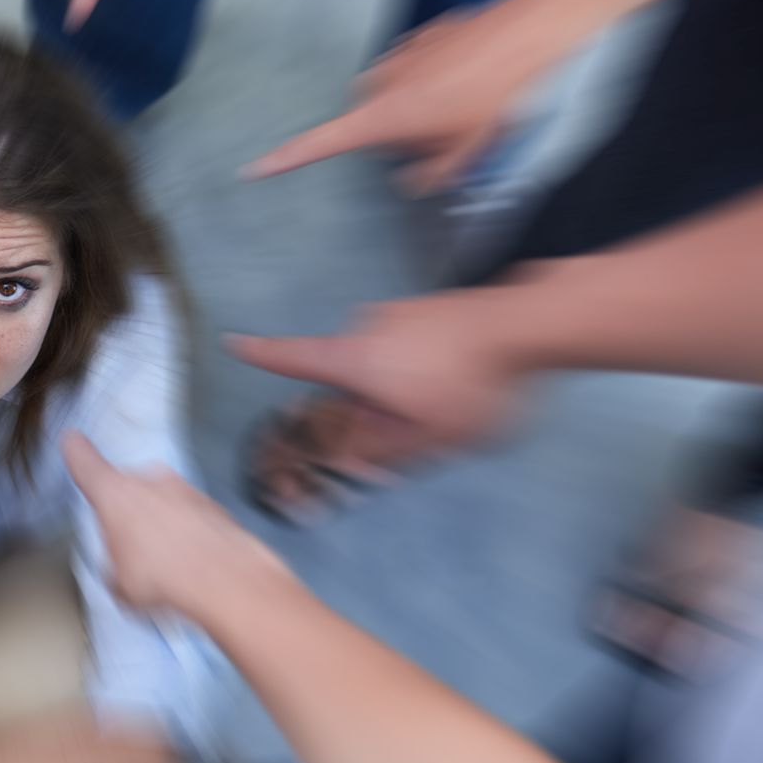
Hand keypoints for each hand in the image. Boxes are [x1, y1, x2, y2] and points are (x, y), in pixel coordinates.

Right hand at [63, 432, 285, 613]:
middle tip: (133, 550)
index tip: (72, 442)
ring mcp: (185, 490)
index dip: (76, 452)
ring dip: (162, 525)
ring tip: (167, 565)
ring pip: (163, 502)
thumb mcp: (117, 583)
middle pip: (129, 489)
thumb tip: (122, 570)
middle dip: (129, 513)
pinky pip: (191, 517)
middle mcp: (149, 481)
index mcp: (114, 494)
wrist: (225, 579)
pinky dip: (189, 534)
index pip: (85, 463)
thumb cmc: (162, 578)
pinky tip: (192, 564)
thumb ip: (112, 565)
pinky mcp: (213, 505)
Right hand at [226, 288, 531, 472]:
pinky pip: (417, 344)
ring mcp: (402, 311)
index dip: (262, 354)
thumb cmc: (472, 384)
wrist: (527, 324)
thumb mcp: (427, 438)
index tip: (234, 341)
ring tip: (456, 401)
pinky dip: (432, 364)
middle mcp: (368, 327)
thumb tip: (349, 456)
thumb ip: (382, 450)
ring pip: (388, 360)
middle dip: (374, 402)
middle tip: (415, 428)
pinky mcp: (433, 306)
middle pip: (352, 372)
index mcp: (354, 359)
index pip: (294, 358)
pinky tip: (470, 378)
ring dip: (408, 384)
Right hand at [242, 0, 576, 195]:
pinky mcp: (419, 37)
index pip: (319, 144)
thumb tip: (412, 179)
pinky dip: (439, 77)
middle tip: (448, 136)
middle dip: (402, 132)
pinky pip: (418, 67)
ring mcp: (397, 57)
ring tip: (467, 105)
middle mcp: (379, 85)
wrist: (525, 33)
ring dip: (421, 104)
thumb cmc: (494, 95)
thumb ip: (432, 173)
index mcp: (380, 118)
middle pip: (373, 121)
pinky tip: (472, 78)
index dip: (284, 159)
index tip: (253, 168)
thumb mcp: (469, 151)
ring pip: (397, 93)